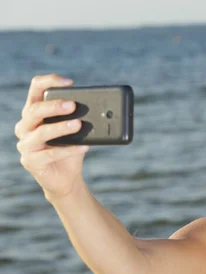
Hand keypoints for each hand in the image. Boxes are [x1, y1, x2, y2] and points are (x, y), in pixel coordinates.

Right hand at [15, 74, 88, 201]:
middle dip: (54, 106)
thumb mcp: (75, 131)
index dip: (49, 81)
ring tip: (78, 124)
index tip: (69, 82)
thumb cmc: (70, 149)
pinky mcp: (30, 162)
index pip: (36, 89)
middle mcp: (25, 126)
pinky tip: (84, 147)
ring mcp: (25, 144)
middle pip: (34, 110)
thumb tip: (100, 109)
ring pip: (41, 132)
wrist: (66, 178)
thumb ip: (79, 118)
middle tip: (73, 105)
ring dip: (61, 127)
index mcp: (34, 112)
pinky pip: (50, 154)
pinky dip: (69, 150)